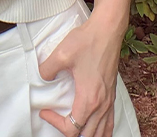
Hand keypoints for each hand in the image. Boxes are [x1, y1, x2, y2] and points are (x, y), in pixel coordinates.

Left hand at [37, 16, 124, 136]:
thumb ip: (47, 69)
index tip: (46, 111)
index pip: (72, 128)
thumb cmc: (88, 41)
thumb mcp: (61, 54)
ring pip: (102, 133)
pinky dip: (102, 131)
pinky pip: (110, 122)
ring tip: (75, 130)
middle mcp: (102, 104)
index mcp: (89, 99)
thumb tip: (43, 77)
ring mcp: (109, 100)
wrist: (107, 30)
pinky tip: (95, 126)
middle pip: (88, 136)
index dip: (55, 124)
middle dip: (71, 134)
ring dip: (88, 135)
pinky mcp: (112, 93)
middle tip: (58, 122)